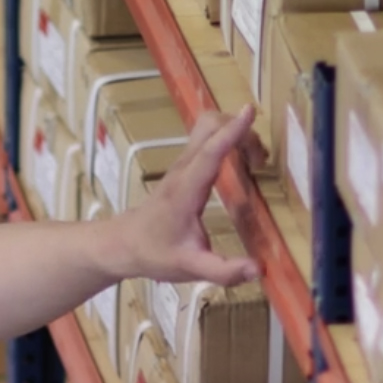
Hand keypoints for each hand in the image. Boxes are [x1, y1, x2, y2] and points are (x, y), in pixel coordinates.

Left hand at [118, 106, 263, 286]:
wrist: (123, 245)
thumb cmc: (154, 254)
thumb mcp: (190, 267)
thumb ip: (223, 270)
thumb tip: (258, 270)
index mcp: (186, 190)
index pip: (210, 152)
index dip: (231, 132)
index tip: (250, 111)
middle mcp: (183, 170)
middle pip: (209, 126)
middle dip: (239, 130)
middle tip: (259, 159)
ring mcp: (182, 165)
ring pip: (207, 129)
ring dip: (234, 132)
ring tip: (255, 161)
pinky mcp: (184, 167)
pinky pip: (207, 139)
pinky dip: (227, 138)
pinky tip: (241, 162)